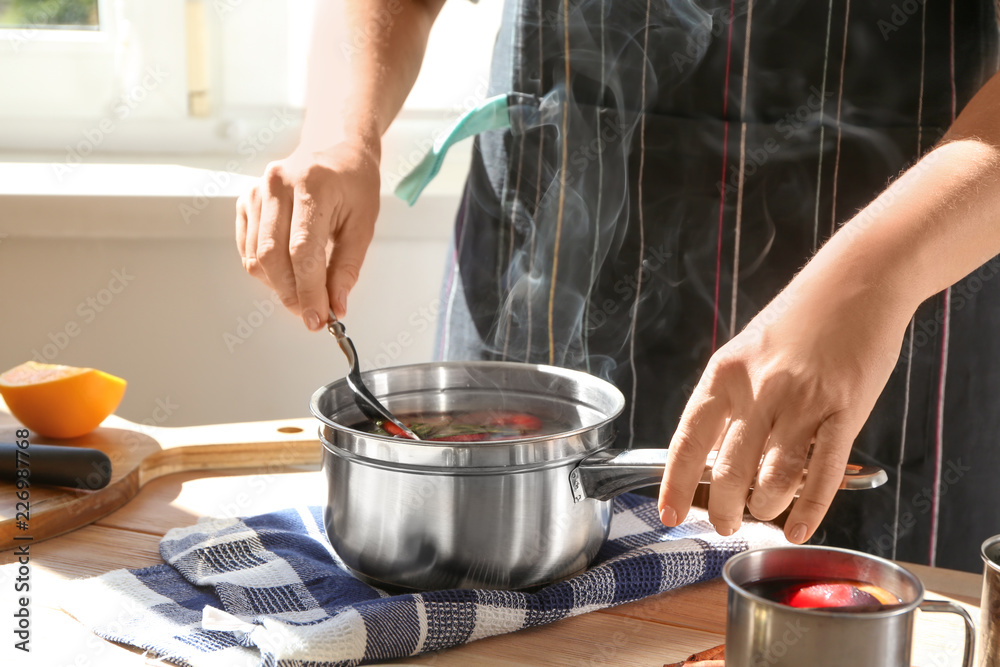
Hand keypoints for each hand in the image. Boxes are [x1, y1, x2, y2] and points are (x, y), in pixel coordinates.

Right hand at [235, 140, 379, 328]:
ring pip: (256, 256)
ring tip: (304, 293)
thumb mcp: (364, 223)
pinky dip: (266, 271)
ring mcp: (257, 190)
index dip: (309, 290)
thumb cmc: (354, 183)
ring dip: (279, 286)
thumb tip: (336, 304)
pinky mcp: (246, 200)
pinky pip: (247, 248)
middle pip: (272, 256)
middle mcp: (278, 183)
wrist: (335, 148)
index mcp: (314, 185)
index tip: (318, 318)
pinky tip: (288, 273)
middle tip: (311, 315)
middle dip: (292, 294)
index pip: (303, 250)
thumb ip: (348, 266)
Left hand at [657, 261, 913, 542]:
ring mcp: (803, 401)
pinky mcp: (846, 410)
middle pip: (729, 471)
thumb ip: (732, 399)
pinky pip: (822, 473)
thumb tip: (715, 454)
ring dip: (764, 509)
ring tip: (764, 515)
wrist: (858, 280)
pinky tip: (798, 527)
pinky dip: (809, 510)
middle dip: (724, 509)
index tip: (669, 513)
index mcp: (725, 374)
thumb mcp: (747, 351)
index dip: (675, 484)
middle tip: (727, 524)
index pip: (689, 440)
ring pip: (773, 479)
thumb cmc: (801, 317)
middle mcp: (758, 390)